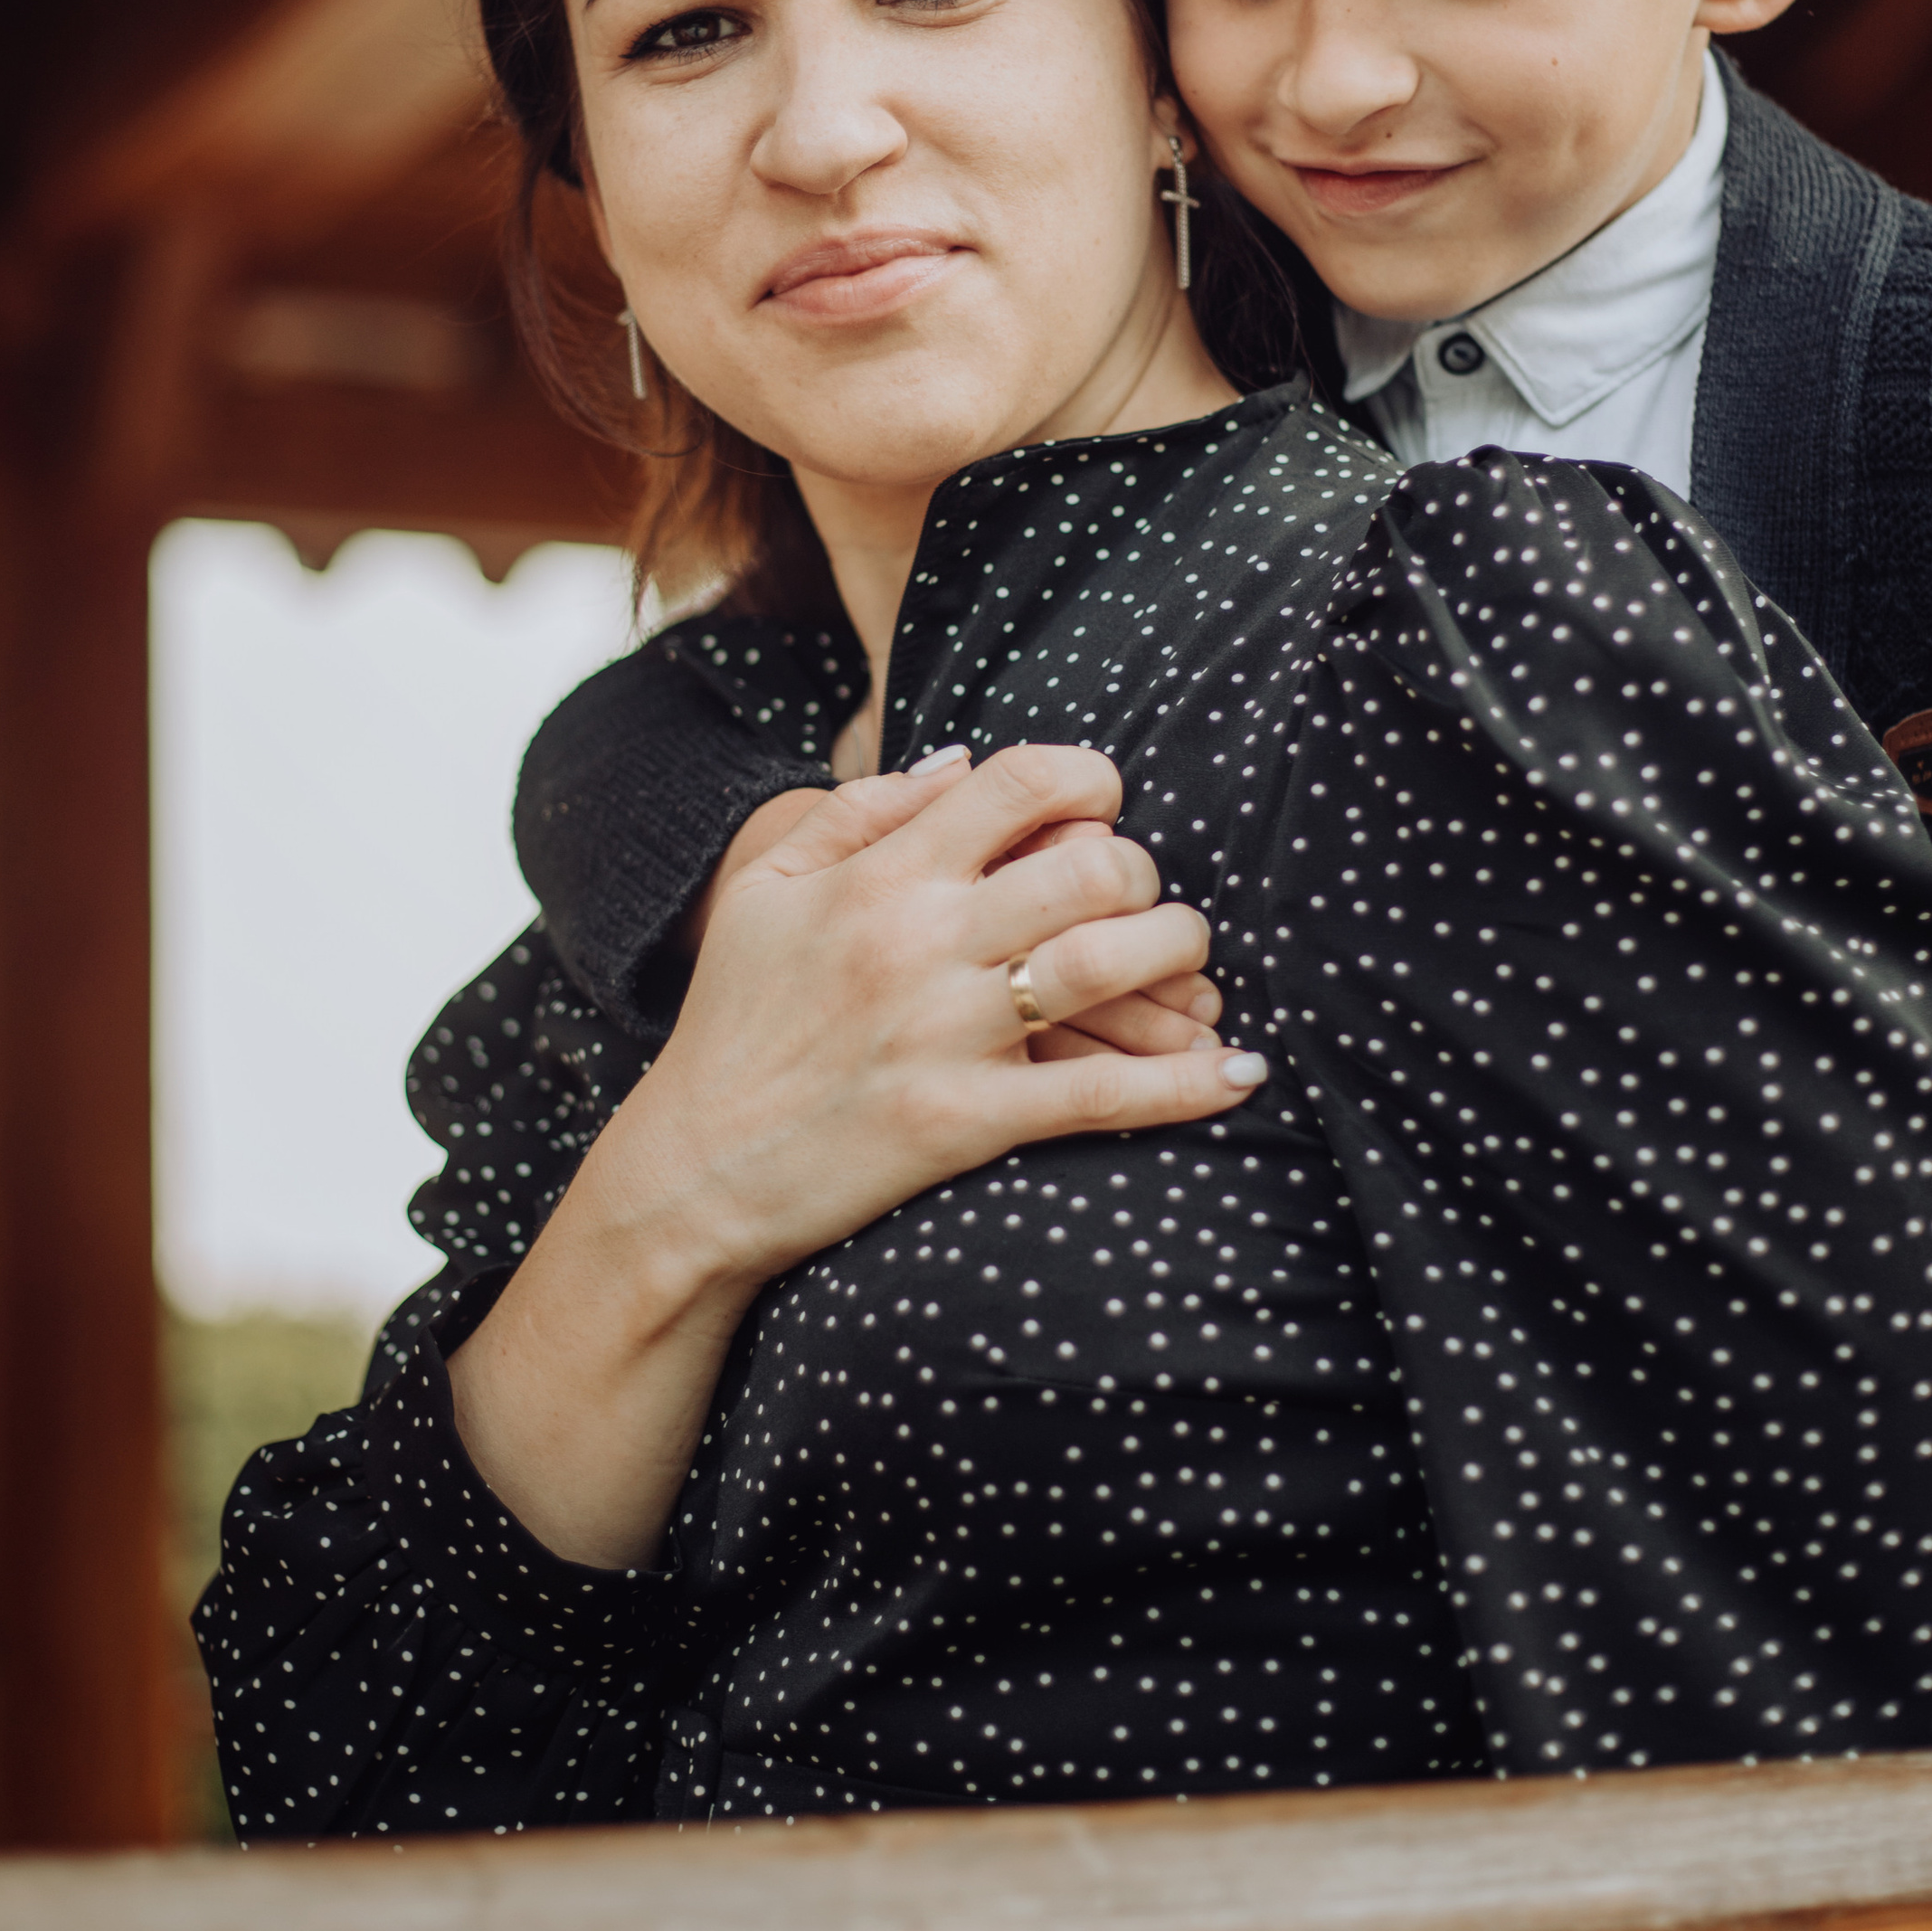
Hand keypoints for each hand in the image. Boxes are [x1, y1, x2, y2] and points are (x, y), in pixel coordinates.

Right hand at [449, 746, 1266, 1566]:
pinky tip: (1239, 1074)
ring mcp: (949, 1034)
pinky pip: (1105, 1097)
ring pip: (1114, 962)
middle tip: (1140, 901)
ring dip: (1179, 957)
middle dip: (1144, 875)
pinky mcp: (968, 1122)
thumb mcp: (766, 891)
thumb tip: (965, 759)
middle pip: (1093, 866)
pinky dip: (1189, 1085)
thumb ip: (860, 809)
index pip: (1020, 783)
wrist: (692, 1171)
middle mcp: (922, 941)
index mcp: (881, 876)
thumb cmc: (733, 1023)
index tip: (1104, 805)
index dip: (1089, 778)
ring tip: (1190, 969)